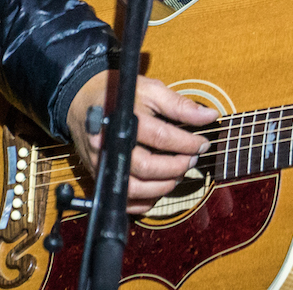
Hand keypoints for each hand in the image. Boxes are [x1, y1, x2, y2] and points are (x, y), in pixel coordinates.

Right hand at [66, 71, 218, 214]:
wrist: (82, 101)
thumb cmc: (121, 94)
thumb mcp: (151, 90)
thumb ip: (180, 105)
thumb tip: (209, 116)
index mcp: (125, 119)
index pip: (161, 137)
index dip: (187, 143)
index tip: (203, 143)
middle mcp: (110, 144)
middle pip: (146, 166)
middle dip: (176, 167)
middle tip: (192, 160)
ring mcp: (102, 163)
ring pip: (134, 188)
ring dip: (163, 186)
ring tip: (178, 173)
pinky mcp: (98, 176)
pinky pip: (122, 200)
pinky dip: (144, 201)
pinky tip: (158, 188)